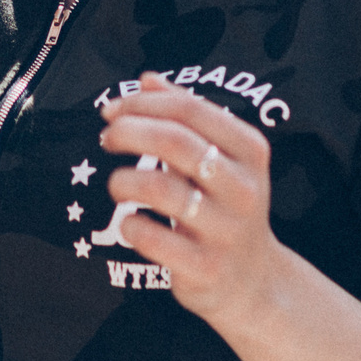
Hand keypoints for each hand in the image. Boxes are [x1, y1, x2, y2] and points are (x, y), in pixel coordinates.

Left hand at [99, 76, 285, 334]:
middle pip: (174, 141)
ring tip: (117, 185)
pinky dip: (129, 225)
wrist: (254, 282)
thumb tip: (148, 78)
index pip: (190, 109)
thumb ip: (186, 115)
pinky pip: (151, 237)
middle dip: (128, 132)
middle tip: (107, 138)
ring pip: (159, 188)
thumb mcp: (220, 157)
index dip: (142, 103)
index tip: (112, 109)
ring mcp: (226, 230)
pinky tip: (130, 223)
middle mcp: (244, 188)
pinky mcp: (205, 268)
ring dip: (122, 180)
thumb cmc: (225, 206)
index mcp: (250, 150)